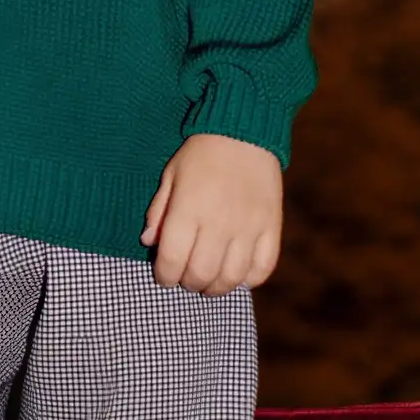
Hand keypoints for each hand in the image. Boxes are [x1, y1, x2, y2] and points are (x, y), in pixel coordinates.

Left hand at [140, 133, 282, 292]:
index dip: (164, 276)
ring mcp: (248, 226)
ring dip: (216, 287)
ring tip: (210, 280)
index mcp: (188, 209)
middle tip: (186, 277)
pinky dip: (249, 279)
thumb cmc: (201, 154)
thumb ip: (158, 211)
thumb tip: (147, 242)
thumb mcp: (171, 176)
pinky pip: (262, 268)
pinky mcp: (271, 226)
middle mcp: (219, 221)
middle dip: (188, 283)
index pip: (171, 260)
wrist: (245, 132)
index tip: (164, 275)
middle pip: (200, 274)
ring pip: (231, 278)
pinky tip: (238, 272)